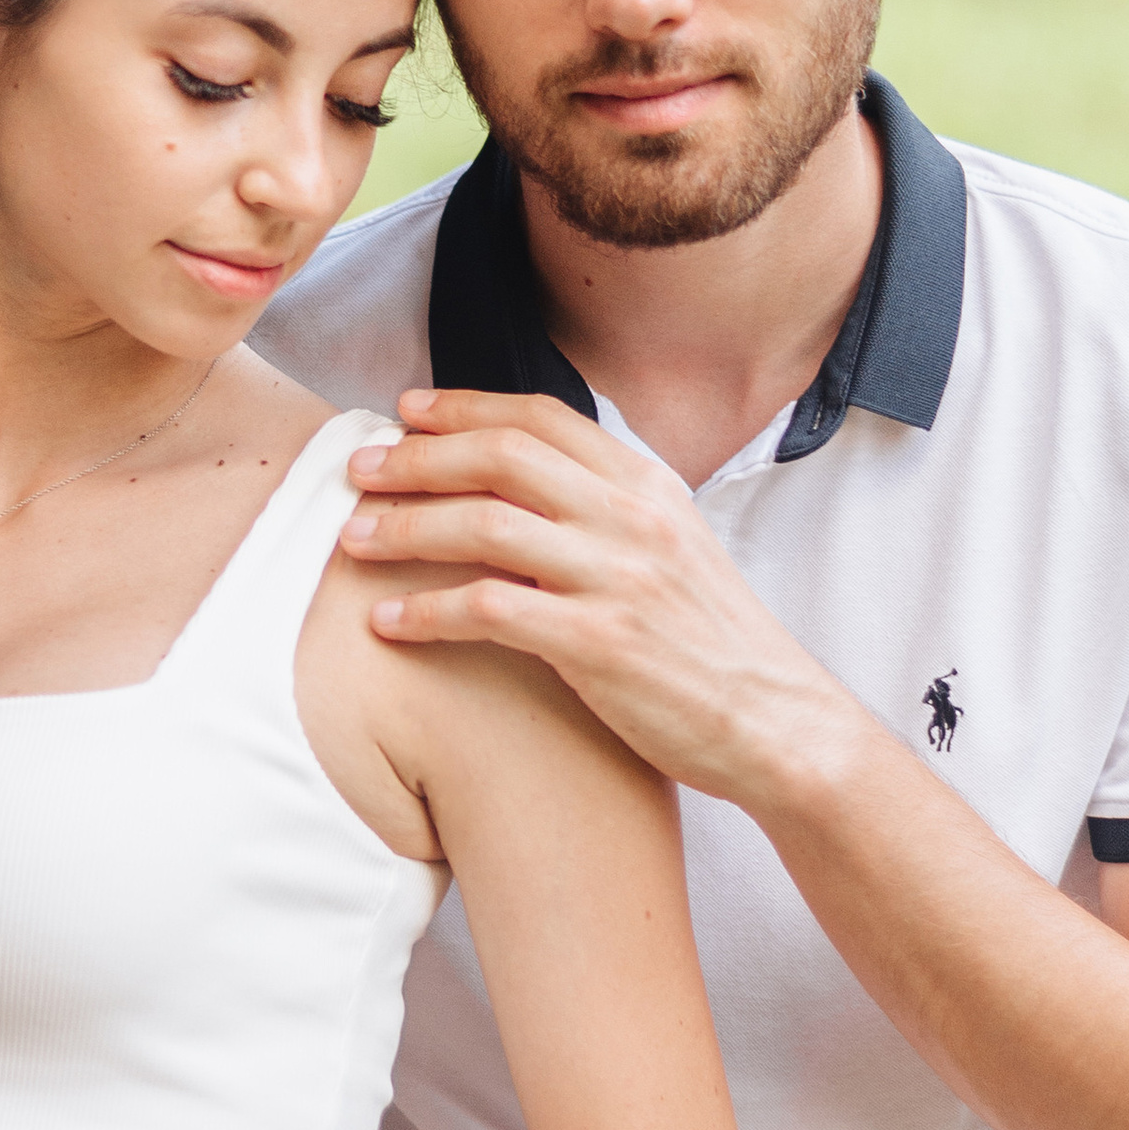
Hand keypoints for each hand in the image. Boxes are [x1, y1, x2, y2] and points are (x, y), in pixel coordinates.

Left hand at [340, 387, 856, 808]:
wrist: (774, 722)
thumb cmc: (711, 643)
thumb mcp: (674, 547)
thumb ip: (608, 508)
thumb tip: (528, 480)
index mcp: (648, 485)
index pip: (541, 417)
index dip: (464, 407)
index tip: (405, 412)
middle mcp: (633, 518)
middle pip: (500, 456)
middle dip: (417, 458)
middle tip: (360, 471)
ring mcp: (617, 577)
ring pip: (484, 525)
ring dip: (406, 528)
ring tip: (354, 539)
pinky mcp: (599, 643)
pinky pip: (488, 610)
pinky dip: (426, 612)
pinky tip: (388, 621)